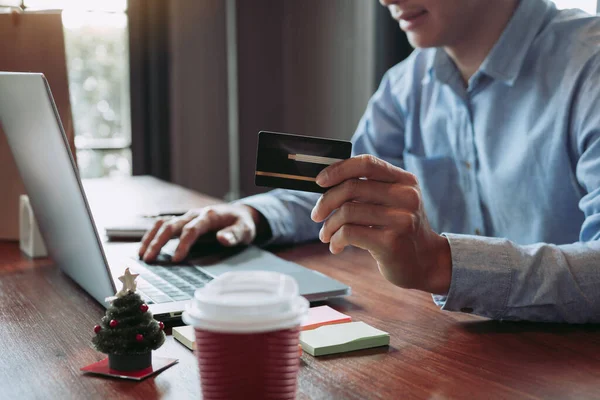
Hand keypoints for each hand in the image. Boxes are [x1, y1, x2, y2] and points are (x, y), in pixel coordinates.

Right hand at [138, 204, 261, 262]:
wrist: (239, 214)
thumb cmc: (242, 224)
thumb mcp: (245, 230)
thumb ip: (234, 234)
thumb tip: (222, 238)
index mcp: (209, 216)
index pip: (191, 230)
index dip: (182, 244)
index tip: (176, 259)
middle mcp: (194, 214)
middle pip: (172, 225)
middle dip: (159, 242)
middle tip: (149, 259)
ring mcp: (187, 217)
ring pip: (163, 224)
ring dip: (151, 238)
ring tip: (142, 254)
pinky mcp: (183, 221)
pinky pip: (163, 225)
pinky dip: (152, 234)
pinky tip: (145, 247)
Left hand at [310, 154, 451, 294]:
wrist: (425, 263)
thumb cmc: (400, 231)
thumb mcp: (394, 203)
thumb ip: (370, 190)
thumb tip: (328, 183)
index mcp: (405, 181)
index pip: (367, 163)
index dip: (339, 169)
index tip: (320, 181)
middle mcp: (406, 196)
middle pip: (352, 187)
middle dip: (326, 202)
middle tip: (316, 215)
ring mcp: (401, 219)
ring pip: (347, 212)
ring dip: (329, 225)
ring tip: (326, 235)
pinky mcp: (391, 242)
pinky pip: (349, 233)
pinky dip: (336, 239)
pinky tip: (336, 246)